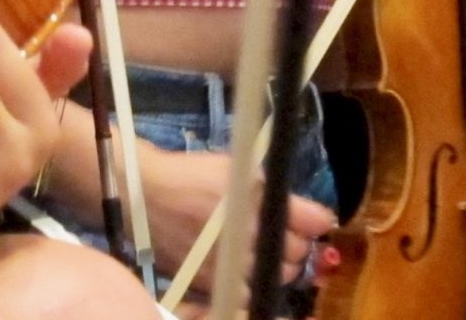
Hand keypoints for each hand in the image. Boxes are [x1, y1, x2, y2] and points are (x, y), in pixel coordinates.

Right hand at [140, 146, 336, 293]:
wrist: (142, 196)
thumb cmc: (193, 176)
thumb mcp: (238, 170)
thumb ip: (278, 193)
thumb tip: (323, 220)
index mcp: (255, 201)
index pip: (312, 222)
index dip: (318, 222)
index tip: (316, 220)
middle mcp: (245, 236)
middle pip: (296, 254)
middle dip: (297, 244)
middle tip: (283, 233)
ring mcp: (227, 264)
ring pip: (275, 277)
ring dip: (277, 266)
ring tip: (264, 252)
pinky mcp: (209, 283)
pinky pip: (246, 295)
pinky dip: (252, 286)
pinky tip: (245, 269)